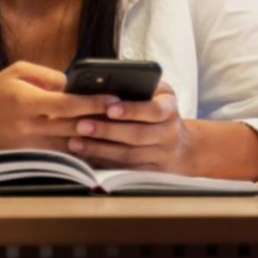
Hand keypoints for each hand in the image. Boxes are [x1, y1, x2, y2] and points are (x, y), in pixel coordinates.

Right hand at [0, 61, 116, 163]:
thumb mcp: (17, 72)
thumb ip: (48, 75)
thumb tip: (73, 84)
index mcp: (28, 102)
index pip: (68, 104)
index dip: (94, 102)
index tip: (116, 98)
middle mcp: (31, 126)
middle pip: (75, 126)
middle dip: (103, 121)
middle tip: (130, 116)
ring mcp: (32, 145)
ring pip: (73, 144)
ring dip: (97, 140)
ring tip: (123, 132)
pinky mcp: (33, 157)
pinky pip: (64, 155)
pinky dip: (82, 152)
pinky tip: (101, 147)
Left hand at [67, 80, 192, 173]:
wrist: (182, 147)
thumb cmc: (158, 109)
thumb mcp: (157, 93)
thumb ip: (138, 87)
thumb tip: (104, 83)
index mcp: (170, 108)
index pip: (154, 110)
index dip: (132, 110)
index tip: (109, 109)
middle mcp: (170, 133)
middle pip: (137, 135)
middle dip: (107, 131)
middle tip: (81, 125)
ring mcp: (163, 156)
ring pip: (129, 156)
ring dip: (100, 150)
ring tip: (76, 142)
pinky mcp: (153, 174)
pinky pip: (126, 170)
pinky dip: (104, 163)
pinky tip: (85, 157)